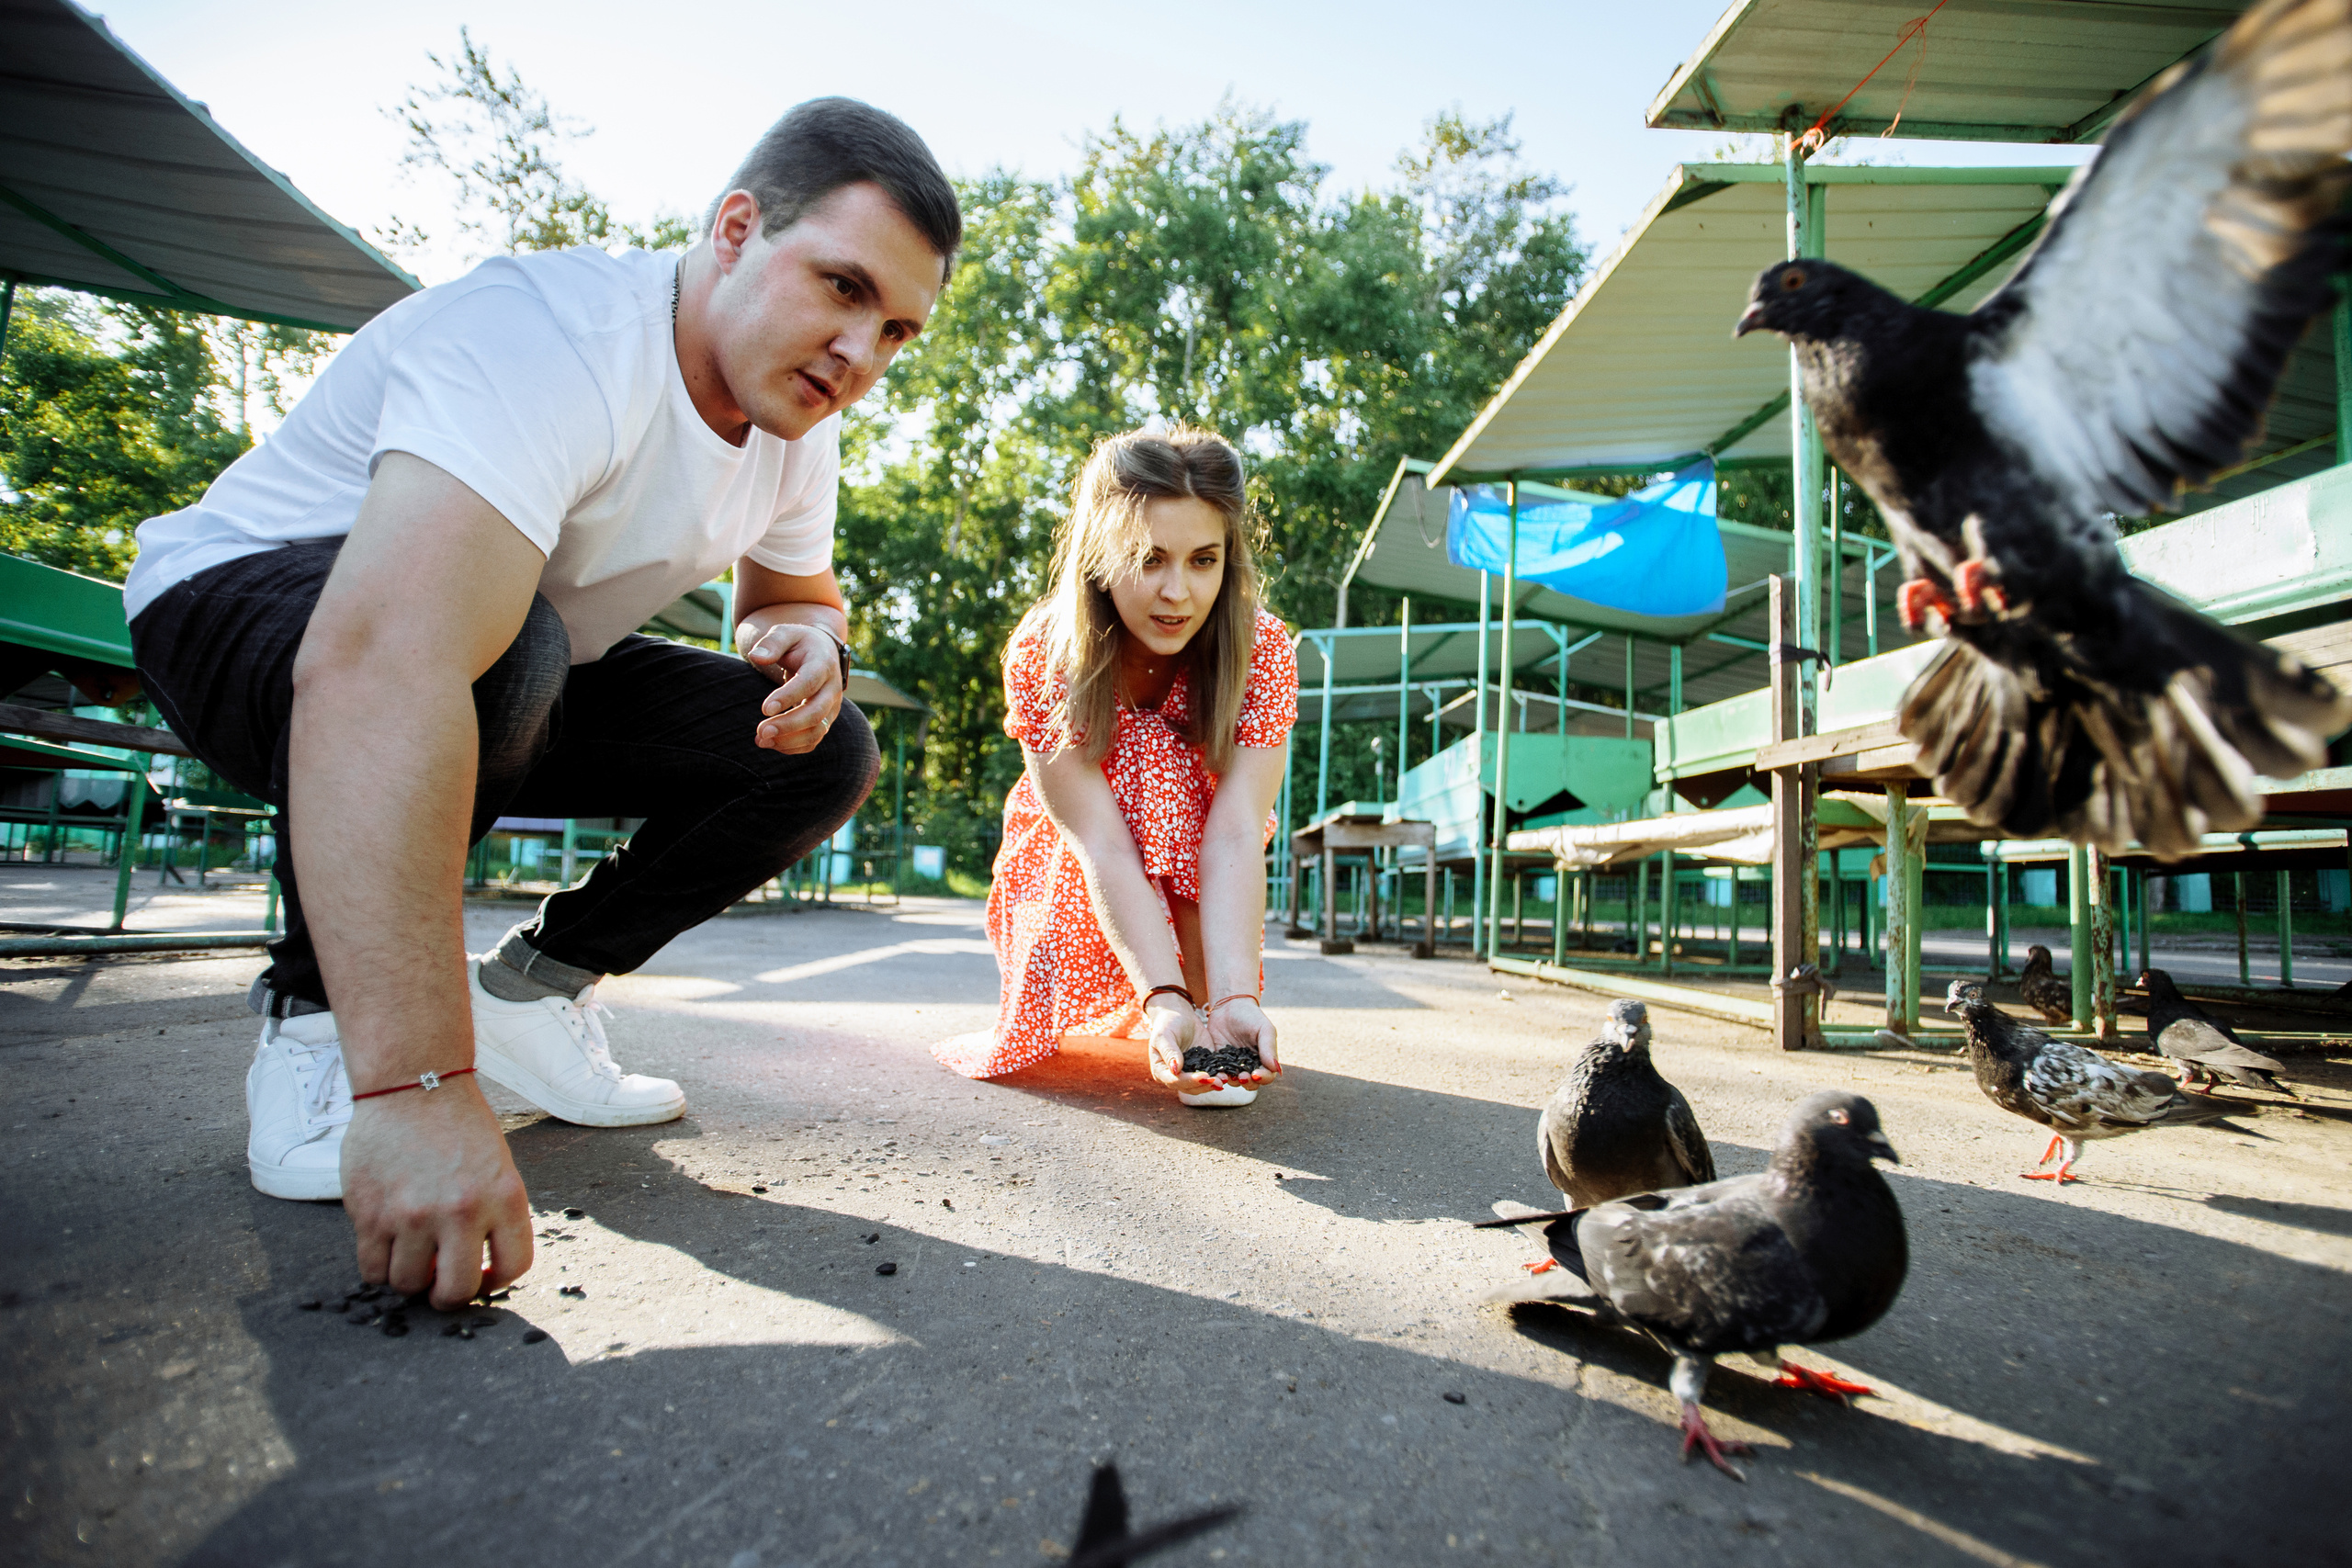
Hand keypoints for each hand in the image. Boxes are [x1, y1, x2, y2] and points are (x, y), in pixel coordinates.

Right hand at [341, 1080, 532, 1309]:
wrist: (412, 1086)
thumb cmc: (458, 1128)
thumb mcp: (497, 1168)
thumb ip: (492, 1218)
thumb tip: (475, 1272)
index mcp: (504, 1197)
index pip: (513, 1267)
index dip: (496, 1283)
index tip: (481, 1278)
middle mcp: (461, 1210)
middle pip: (455, 1292)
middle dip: (448, 1297)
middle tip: (439, 1283)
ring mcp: (412, 1215)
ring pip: (407, 1285)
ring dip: (409, 1278)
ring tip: (411, 1252)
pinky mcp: (370, 1214)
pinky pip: (372, 1270)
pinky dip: (379, 1266)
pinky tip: (387, 1244)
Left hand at [743, 623, 845, 753]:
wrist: (820, 653)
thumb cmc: (798, 643)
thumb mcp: (785, 633)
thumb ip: (772, 643)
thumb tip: (757, 657)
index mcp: (823, 663)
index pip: (809, 683)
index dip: (788, 697)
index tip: (764, 708)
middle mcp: (832, 688)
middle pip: (816, 713)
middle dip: (788, 725)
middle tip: (761, 731)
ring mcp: (831, 707)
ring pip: (816, 731)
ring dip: (789, 740)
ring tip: (760, 740)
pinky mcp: (825, 720)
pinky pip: (813, 740)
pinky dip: (793, 747)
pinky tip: (771, 743)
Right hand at [1143, 996, 1218, 1092]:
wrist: (1179, 1015)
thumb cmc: (1167, 1023)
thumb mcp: (1165, 1035)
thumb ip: (1169, 1052)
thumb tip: (1175, 1070)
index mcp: (1161, 1070)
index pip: (1174, 1080)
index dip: (1189, 1080)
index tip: (1204, 1076)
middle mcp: (1175, 1076)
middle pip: (1188, 1087)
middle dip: (1203, 1085)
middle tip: (1218, 1081)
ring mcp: (1189, 1073)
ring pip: (1200, 1086)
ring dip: (1212, 1085)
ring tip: (1224, 1080)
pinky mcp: (1203, 1067)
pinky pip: (1210, 1075)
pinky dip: (1218, 1077)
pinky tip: (1227, 1075)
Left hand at [1207, 997, 1279, 1082]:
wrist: (1229, 1006)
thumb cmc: (1251, 1016)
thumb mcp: (1264, 1029)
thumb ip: (1269, 1048)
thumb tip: (1277, 1070)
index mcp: (1263, 1059)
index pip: (1267, 1075)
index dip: (1263, 1078)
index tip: (1256, 1074)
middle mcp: (1249, 1065)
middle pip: (1251, 1083)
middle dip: (1247, 1082)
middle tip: (1241, 1077)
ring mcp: (1233, 1065)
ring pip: (1234, 1081)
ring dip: (1232, 1081)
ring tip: (1227, 1077)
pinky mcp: (1218, 1062)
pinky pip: (1218, 1073)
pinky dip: (1218, 1076)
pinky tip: (1216, 1074)